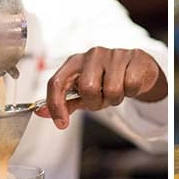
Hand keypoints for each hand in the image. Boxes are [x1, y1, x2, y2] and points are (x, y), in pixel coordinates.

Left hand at [36, 47, 167, 129]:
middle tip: (101, 99)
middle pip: (87, 89)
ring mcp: (114, 54)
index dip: (56, 105)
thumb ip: (64, 102)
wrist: (137, 68)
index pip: (57, 82)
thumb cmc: (107, 80)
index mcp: (74, 62)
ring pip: (112, 89)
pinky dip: (131, 92)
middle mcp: (92, 55)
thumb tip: (40, 112)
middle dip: (95, 102)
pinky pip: (130, 86)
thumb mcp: (84, 92)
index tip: (61, 123)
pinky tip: (129, 84)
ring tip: (117, 91)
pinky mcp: (133, 58)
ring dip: (115, 99)